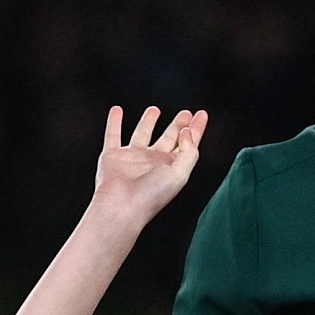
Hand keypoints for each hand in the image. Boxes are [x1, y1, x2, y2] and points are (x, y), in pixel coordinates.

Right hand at [91, 105, 206, 227]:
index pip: (188, 144)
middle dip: (178, 125)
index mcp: (172, 167)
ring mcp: (133, 158)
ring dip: (149, 121)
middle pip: (169, 138)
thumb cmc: (151, 195)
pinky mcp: (113, 155)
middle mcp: (154, 162)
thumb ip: (189, 151)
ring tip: (155, 109)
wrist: (122, 205)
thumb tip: (187, 131)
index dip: (196, 129)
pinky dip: (114, 122)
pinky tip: (117, 111)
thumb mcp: (181, 173)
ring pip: (143, 134)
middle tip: (185, 113)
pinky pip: (113, 134)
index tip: (201, 115)